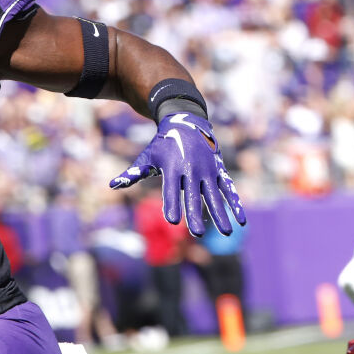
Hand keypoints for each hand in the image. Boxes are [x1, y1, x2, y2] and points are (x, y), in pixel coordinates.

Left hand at [110, 107, 243, 237]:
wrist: (187, 120)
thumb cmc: (163, 144)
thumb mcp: (148, 156)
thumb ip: (133, 173)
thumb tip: (113, 185)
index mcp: (173, 167)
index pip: (171, 190)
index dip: (171, 204)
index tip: (172, 220)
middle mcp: (192, 169)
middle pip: (193, 196)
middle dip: (195, 214)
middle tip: (196, 233)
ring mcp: (207, 170)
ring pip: (215, 195)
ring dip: (221, 214)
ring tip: (226, 232)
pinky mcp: (218, 170)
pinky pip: (228, 189)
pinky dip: (235, 203)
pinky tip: (241, 220)